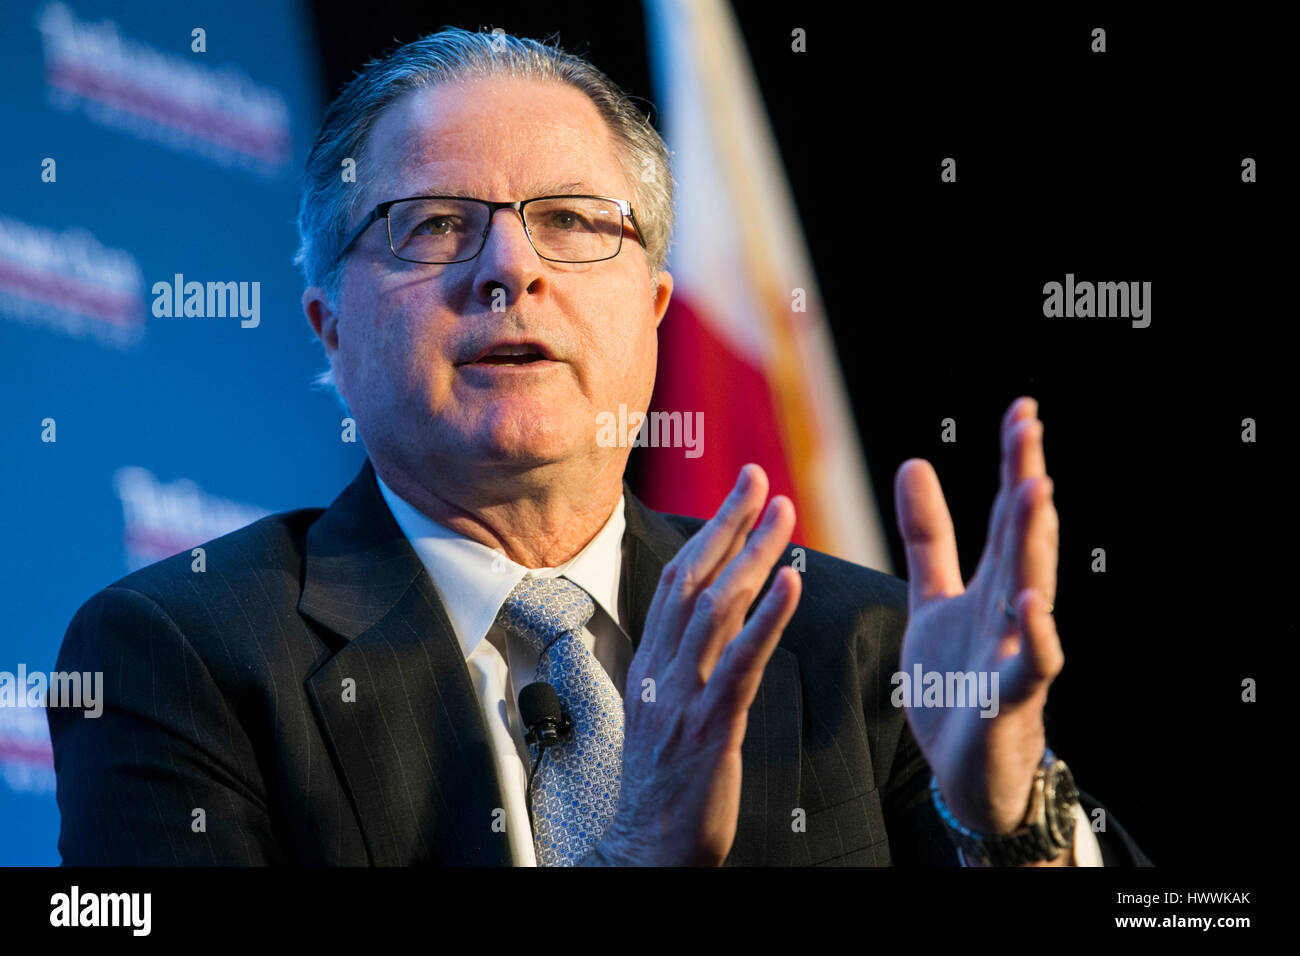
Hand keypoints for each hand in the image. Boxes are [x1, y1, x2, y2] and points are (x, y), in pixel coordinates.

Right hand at [586, 463, 800, 865]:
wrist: (645, 848)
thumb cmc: (662, 786)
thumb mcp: (662, 712)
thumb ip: (682, 665)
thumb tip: (705, 628)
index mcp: (653, 662)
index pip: (677, 579)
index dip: (709, 531)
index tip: (740, 492)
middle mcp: (662, 669)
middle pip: (692, 578)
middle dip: (728, 523)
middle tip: (761, 478)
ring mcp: (683, 697)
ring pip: (715, 609)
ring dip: (752, 555)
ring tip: (784, 514)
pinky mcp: (709, 728)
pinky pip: (739, 664)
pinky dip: (765, 620)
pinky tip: (790, 586)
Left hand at [894, 396, 1062, 836]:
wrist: (967, 773)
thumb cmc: (956, 682)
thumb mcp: (933, 599)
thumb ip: (928, 537)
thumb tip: (915, 462)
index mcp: (990, 585)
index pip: (1003, 515)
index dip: (1011, 464)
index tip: (1021, 409)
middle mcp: (1009, 610)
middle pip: (1020, 539)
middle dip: (1024, 482)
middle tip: (1028, 426)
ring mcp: (1014, 652)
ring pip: (1030, 589)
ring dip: (1034, 542)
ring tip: (1036, 489)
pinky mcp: (1010, 700)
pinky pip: (1031, 665)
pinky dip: (1035, 636)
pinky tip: (1031, 603)